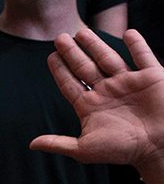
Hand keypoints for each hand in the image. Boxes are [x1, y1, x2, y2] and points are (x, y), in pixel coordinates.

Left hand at [30, 28, 163, 168]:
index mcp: (92, 105)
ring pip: (109, 58)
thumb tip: (31, 145)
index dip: (60, 70)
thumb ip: (59, 143)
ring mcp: (129, 83)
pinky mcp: (152, 77)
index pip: (70, 83)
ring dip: (96, 45)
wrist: (160, 148)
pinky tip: (128, 33)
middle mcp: (108, 91)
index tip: (50, 56)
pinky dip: (137, 45)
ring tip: (82, 32)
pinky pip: (143, 57)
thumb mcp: (86, 148)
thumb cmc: (124, 150)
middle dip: (72, 52)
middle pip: (85, 67)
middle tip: (60, 37)